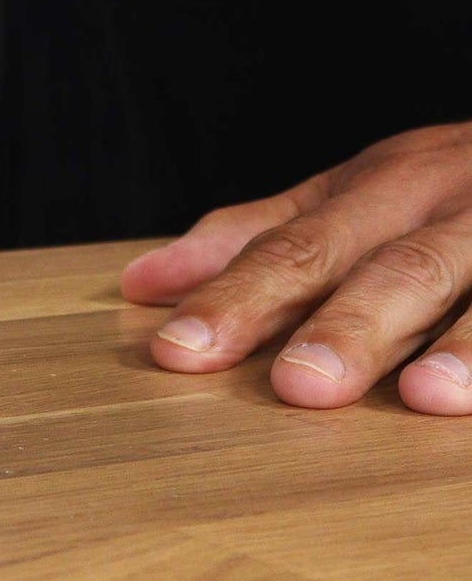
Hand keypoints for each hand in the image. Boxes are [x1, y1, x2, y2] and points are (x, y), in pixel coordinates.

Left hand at [121, 123, 471, 413]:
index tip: (175, 349)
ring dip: (449, 342)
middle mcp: (434, 200)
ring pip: (459, 277)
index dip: (234, 295)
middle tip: (293, 385)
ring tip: (414, 396)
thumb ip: (250, 237)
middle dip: (335, 322)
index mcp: (370, 188)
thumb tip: (140, 283)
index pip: (289, 244)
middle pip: (376, 261)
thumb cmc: (441, 185)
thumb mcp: (345, 195)